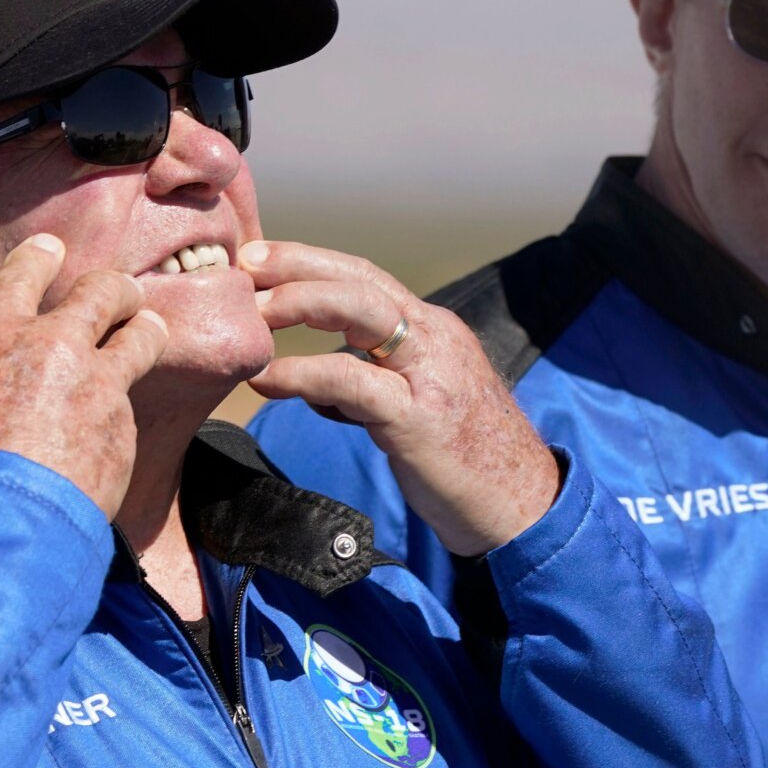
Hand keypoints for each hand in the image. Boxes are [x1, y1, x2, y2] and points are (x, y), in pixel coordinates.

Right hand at [0, 233, 169, 518]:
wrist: (6, 524)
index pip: (23, 275)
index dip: (39, 256)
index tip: (52, 249)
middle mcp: (54, 348)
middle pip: (104, 291)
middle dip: (117, 287)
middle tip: (122, 293)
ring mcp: (97, 385)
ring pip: (141, 337)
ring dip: (145, 329)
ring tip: (147, 330)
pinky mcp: (123, 427)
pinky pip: (131, 407)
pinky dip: (122, 412)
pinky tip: (111, 430)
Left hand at [242, 240, 558, 556]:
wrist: (521, 507)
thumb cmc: (463, 459)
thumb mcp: (416, 399)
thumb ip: (374, 375)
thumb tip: (318, 370)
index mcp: (431, 330)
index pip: (365, 278)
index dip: (310, 262)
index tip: (261, 259)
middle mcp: (434, 338)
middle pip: (360, 278)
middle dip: (299, 262)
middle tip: (245, 262)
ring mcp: (430, 374)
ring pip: (360, 311)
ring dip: (299, 302)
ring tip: (252, 312)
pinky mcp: (419, 419)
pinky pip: (350, 381)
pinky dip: (302, 374)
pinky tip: (266, 378)